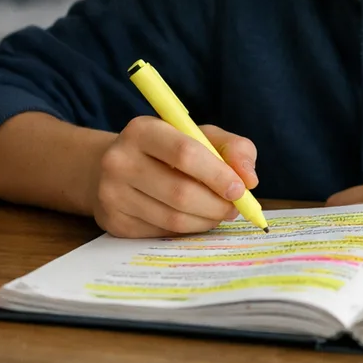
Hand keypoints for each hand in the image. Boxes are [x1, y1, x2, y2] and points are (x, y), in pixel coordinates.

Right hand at [90, 116, 258, 237]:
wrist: (117, 168)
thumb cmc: (168, 150)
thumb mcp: (200, 136)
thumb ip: (233, 148)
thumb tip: (249, 179)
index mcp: (142, 130)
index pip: (185, 153)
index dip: (218, 174)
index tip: (240, 189)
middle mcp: (120, 160)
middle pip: (180, 192)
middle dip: (216, 204)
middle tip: (233, 208)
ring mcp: (112, 193)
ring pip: (173, 218)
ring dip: (205, 220)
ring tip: (217, 213)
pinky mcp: (114, 222)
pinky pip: (161, 233)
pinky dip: (186, 229)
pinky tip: (193, 219)